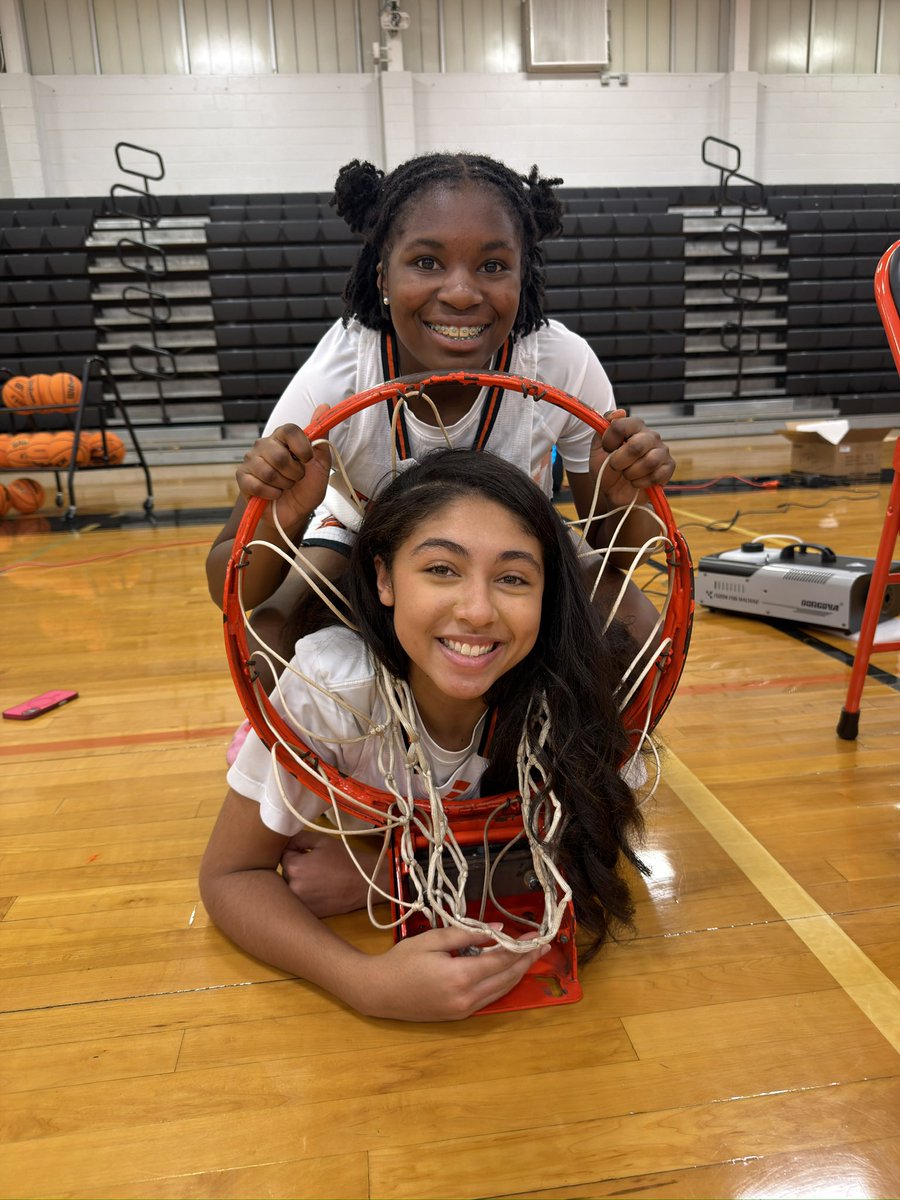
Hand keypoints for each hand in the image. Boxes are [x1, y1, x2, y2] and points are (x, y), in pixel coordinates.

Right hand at [235, 407, 331, 530]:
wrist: (295, 512)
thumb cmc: (307, 488)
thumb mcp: (321, 465)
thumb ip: (320, 439)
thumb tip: (324, 407)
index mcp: (283, 437)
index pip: (289, 430)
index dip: (301, 447)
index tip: (307, 460)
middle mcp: (265, 444)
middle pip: (279, 455)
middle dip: (294, 474)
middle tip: (296, 479)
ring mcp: (251, 460)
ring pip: (269, 472)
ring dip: (284, 485)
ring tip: (285, 486)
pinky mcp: (242, 477)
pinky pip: (257, 485)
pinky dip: (272, 494)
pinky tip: (274, 494)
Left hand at [281, 827, 390, 917]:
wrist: (366, 882)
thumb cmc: (346, 859)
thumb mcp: (323, 841)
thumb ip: (299, 838)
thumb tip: (285, 840)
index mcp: (294, 867)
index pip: (283, 855)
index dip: (296, 851)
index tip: (309, 852)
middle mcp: (293, 888)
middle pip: (286, 873)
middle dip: (296, 867)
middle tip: (315, 865)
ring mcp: (301, 904)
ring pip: (291, 888)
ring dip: (299, 882)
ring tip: (319, 878)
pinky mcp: (310, 913)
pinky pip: (300, 901)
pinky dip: (307, 895)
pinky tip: (321, 890)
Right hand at [354, 924, 550, 1021]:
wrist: (378, 991)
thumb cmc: (402, 961)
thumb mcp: (433, 939)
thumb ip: (467, 934)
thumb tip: (497, 930)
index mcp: (460, 976)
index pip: (501, 960)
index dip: (521, 947)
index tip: (535, 934)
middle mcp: (466, 998)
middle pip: (507, 977)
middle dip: (527, 960)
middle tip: (542, 945)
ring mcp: (464, 1010)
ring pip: (501, 990)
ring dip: (518, 973)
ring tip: (532, 957)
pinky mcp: (459, 1015)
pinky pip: (489, 998)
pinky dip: (503, 983)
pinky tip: (508, 972)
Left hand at [589, 409, 674, 506]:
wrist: (614, 492)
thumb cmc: (607, 469)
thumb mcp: (597, 449)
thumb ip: (602, 429)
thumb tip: (618, 413)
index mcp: (633, 426)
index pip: (621, 425)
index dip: (609, 440)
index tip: (606, 449)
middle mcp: (650, 435)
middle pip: (636, 445)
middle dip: (620, 461)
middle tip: (616, 466)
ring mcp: (661, 451)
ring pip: (649, 462)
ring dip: (631, 473)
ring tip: (627, 475)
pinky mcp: (668, 467)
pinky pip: (657, 475)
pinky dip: (642, 483)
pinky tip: (637, 482)